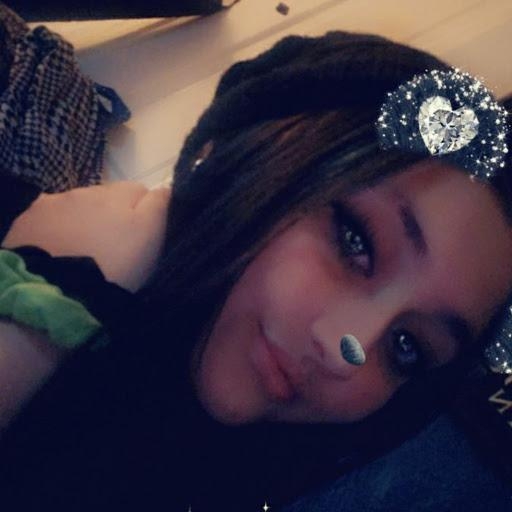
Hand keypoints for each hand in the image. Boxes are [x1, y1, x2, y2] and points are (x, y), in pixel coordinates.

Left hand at [2, 181, 170, 291]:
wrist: (58, 289)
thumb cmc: (115, 267)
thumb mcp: (150, 238)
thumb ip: (161, 206)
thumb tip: (167, 186)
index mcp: (122, 195)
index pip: (143, 192)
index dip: (146, 214)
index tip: (143, 238)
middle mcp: (90, 190)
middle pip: (110, 197)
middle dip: (115, 215)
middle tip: (115, 248)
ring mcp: (58, 201)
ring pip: (82, 204)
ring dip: (87, 219)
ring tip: (86, 249)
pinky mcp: (32, 215)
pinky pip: (52, 213)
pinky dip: (59, 224)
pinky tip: (60, 246)